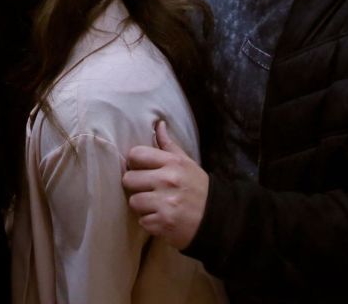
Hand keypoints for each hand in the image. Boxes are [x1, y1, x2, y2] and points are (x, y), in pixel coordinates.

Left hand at [122, 120, 208, 249]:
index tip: (142, 170)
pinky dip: (150, 223)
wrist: (218, 218)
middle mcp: (168, 180)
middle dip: (136, 187)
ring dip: (142, 206)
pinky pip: (142, 221)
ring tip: (156, 206)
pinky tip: (163, 218)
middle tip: (149, 190)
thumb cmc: (197, 188)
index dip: (135, 163)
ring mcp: (166, 203)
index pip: (135, 154)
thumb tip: (158, 124)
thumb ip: (168, 145)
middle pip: (128, 179)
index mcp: (172, 163)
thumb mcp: (186, 163)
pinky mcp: (164, 223)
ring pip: (133, 202)